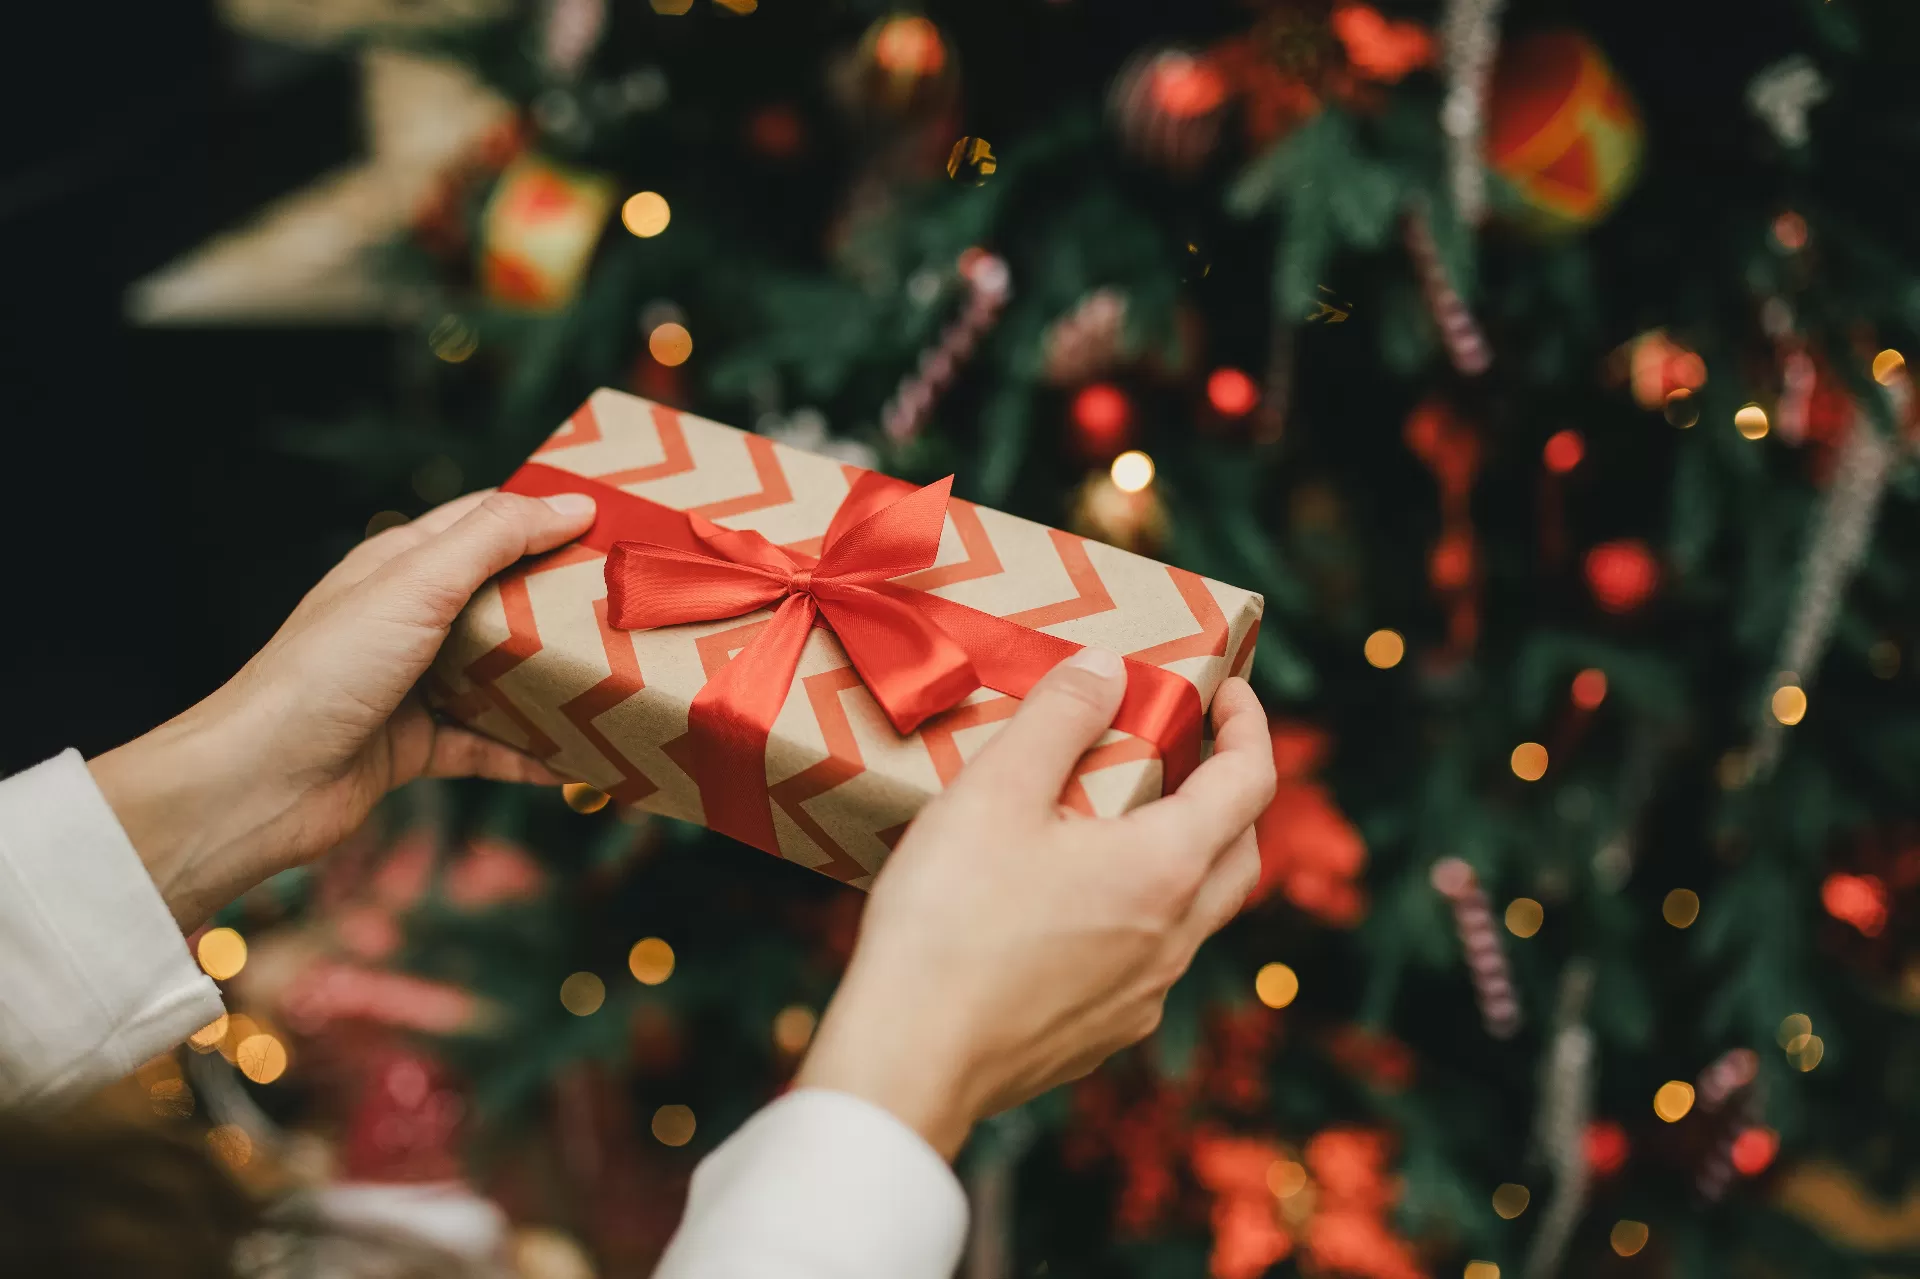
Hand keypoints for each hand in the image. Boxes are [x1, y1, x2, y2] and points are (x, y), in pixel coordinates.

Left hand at [89, 490, 597, 928]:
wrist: (259, 784)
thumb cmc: (325, 672)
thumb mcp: (416, 586)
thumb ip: (494, 539)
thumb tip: (571, 506)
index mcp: (401, 566)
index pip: (487, 521)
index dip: (549, 517)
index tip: (618, 526)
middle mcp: (410, 620)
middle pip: (506, 599)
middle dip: (566, 603)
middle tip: (637, 605)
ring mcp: (416, 685)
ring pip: (505, 674)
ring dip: (558, 681)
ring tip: (625, 679)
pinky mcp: (420, 746)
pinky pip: (494, 746)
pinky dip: (537, 754)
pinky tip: (585, 763)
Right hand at [796, 649, 1275, 1157]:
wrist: (908, 1060)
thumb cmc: (949, 921)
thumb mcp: (995, 791)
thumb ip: (1059, 717)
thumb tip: (1106, 670)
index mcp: (1165, 869)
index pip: (1250, 782)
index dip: (1249, 724)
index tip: (1227, 690)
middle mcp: (1173, 940)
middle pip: (1239, 853)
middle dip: (1228, 793)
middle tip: (1183, 751)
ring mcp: (1141, 997)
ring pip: (1192, 914)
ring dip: (1179, 858)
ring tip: (1116, 820)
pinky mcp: (1099, 1036)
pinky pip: (1143, 962)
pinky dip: (1133, 915)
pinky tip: (1067, 902)